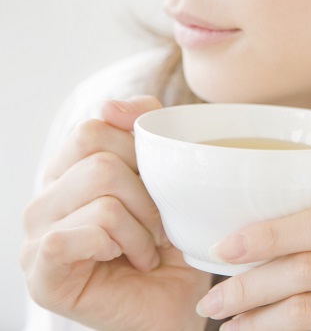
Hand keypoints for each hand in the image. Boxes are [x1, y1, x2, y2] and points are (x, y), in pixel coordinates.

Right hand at [21, 96, 209, 330]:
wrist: (175, 307)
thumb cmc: (170, 246)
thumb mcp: (166, 178)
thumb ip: (145, 133)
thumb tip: (112, 103)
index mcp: (67, 173)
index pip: (94, 126)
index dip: (139, 150)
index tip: (161, 186)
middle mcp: (44, 200)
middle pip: (97, 152)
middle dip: (147, 188)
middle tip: (160, 224)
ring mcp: (36, 235)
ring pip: (100, 187)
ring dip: (144, 221)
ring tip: (151, 247)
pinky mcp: (41, 271)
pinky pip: (82, 229)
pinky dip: (125, 244)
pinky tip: (135, 262)